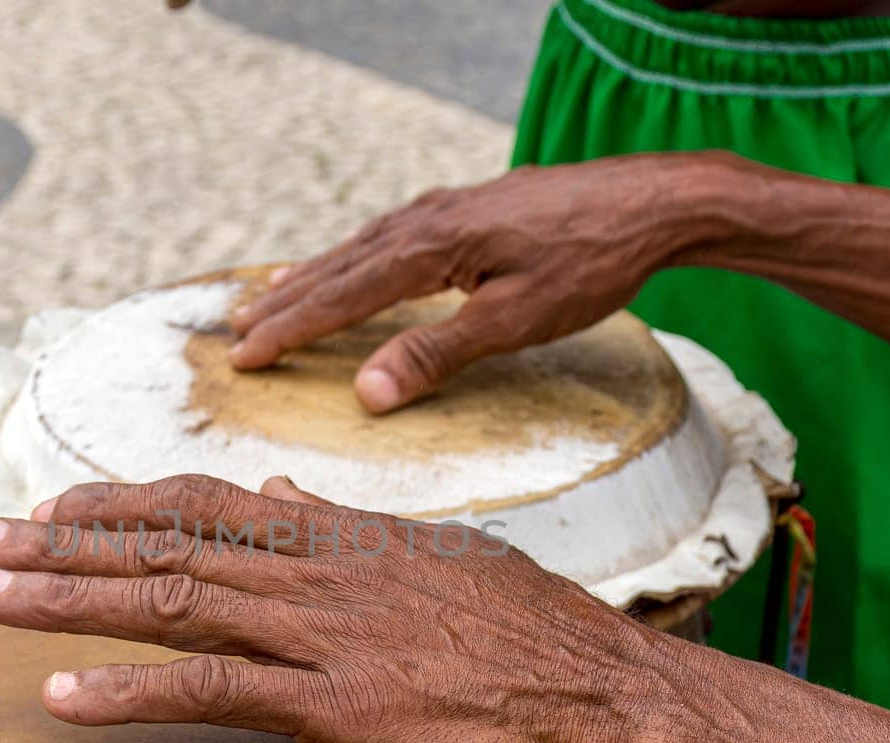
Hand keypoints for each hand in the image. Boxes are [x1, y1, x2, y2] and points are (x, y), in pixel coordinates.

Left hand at [0, 474, 688, 742]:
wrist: (613, 694)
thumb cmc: (537, 635)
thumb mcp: (440, 558)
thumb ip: (346, 528)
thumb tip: (276, 489)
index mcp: (345, 536)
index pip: (210, 503)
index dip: (123, 503)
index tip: (56, 505)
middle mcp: (321, 572)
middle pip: (169, 544)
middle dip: (66, 543)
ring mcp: (327, 635)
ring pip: (176, 602)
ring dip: (72, 601)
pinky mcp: (342, 705)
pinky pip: (218, 692)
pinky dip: (133, 692)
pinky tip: (64, 697)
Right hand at [229, 155, 723, 411]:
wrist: (653, 202)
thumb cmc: (590, 263)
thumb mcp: (514, 321)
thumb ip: (436, 354)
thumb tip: (367, 394)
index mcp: (430, 245)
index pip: (342, 294)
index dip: (291, 328)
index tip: (245, 355)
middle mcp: (429, 218)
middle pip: (339, 265)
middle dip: (286, 300)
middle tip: (235, 330)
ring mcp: (449, 207)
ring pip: (362, 246)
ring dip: (315, 276)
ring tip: (273, 296)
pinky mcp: (471, 207)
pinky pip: (390, 235)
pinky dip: (355, 257)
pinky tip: (355, 265)